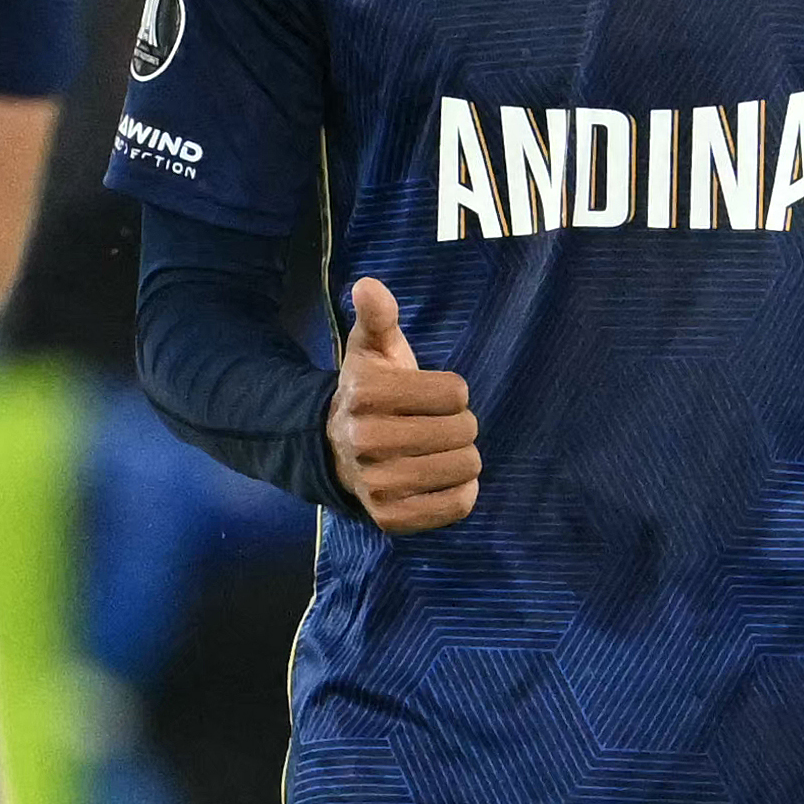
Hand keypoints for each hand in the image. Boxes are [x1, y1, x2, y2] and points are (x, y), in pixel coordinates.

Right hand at [329, 279, 478, 531]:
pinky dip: (462, 492)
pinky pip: (458, 505)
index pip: (455, 392)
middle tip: (435, 426)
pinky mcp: (391, 518)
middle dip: (459, 425)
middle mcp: (365, 441)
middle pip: (464, 431)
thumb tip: (367, 284)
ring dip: (462, 458)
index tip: (429, 396)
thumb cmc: (371, 393)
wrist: (337, 451)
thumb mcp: (372, 349)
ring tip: (438, 452)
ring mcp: (377, 484)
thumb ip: (377, 316)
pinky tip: (443, 479)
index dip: (451, 392)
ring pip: (465, 468)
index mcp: (364, 394)